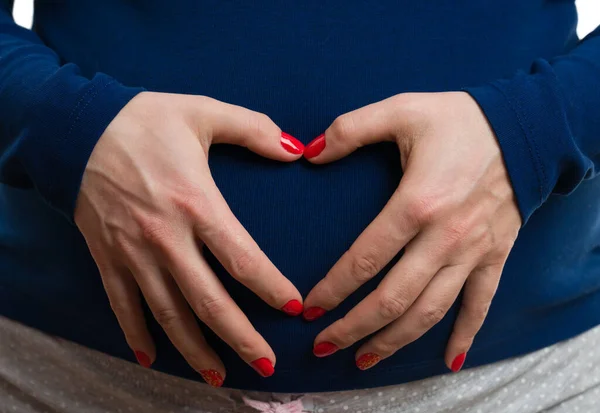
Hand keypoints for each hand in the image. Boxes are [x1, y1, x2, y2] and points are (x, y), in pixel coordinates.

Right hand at [75, 92, 304, 385]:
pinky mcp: (108, 257)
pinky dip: (137, 335)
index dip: (270, 287)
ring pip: (168, 314)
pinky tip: (152, 359)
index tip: (294, 308)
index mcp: (195, 202)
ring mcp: (133, 252)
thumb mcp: (203, 112)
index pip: (241, 258)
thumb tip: (297, 150)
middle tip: (267, 366)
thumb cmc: (144, 119)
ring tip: (220, 376)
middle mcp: (165, 237)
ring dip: (195, 350)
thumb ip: (254, 129)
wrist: (76, 127)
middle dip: (240, 338)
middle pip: (208, 301)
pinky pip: (123, 306)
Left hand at [302, 92, 520, 371]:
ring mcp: (472, 252)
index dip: (333, 289)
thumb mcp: (402, 109)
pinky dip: (463, 335)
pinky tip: (448, 361)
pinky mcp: (494, 256)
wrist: (526, 127)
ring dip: (394, 340)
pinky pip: (479, 305)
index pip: (364, 260)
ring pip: (429, 311)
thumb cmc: (460, 120)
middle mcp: (444, 238)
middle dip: (354, 328)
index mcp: (416, 203)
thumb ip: (350, 129)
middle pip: (392, 298)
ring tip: (363, 360)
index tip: (309, 310)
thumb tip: (308, 152)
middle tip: (323, 346)